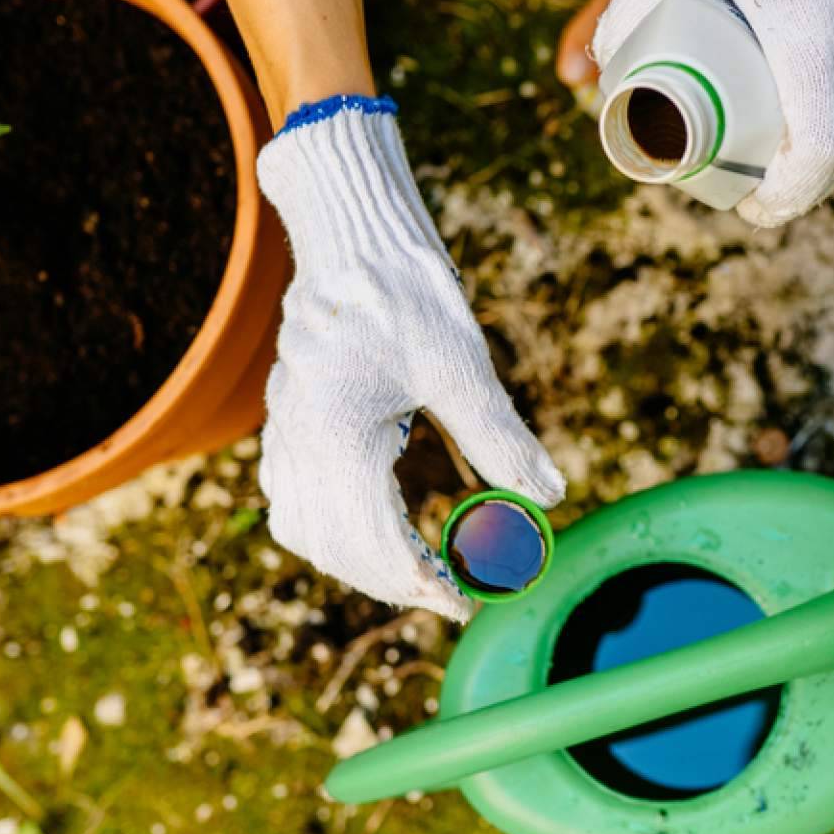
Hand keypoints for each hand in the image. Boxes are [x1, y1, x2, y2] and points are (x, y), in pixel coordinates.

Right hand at [255, 97, 563, 618]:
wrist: (351, 230)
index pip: (374, 545)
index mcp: (338, 438)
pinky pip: (291, 494)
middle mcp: (299, 441)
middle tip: (453, 594)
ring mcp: (284, 428)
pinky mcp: (286, 414)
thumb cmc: (407, 288)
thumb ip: (501, 437)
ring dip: (356, 561)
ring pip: (303, 528)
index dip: (422, 587)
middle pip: (335, 549)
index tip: (469, 603)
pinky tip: (373, 522)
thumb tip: (550, 496)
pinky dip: (329, 526)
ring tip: (418, 568)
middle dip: (392, 582)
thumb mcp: (462, 364)